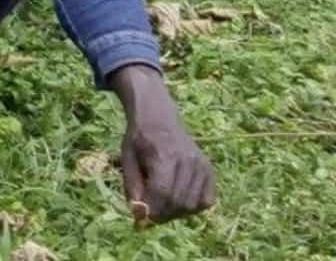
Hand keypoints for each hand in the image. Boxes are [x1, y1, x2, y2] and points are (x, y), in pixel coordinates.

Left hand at [121, 106, 216, 223]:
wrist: (158, 118)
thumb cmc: (139, 139)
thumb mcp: (127, 159)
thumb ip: (132, 186)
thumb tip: (139, 215)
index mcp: (165, 155)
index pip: (163, 192)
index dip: (152, 210)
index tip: (141, 218)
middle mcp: (188, 160)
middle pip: (180, 201)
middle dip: (163, 215)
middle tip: (150, 217)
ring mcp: (202, 165)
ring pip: (193, 204)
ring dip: (177, 213)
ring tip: (162, 207)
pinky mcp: (209, 169)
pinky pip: (206, 200)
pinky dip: (193, 207)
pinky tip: (178, 201)